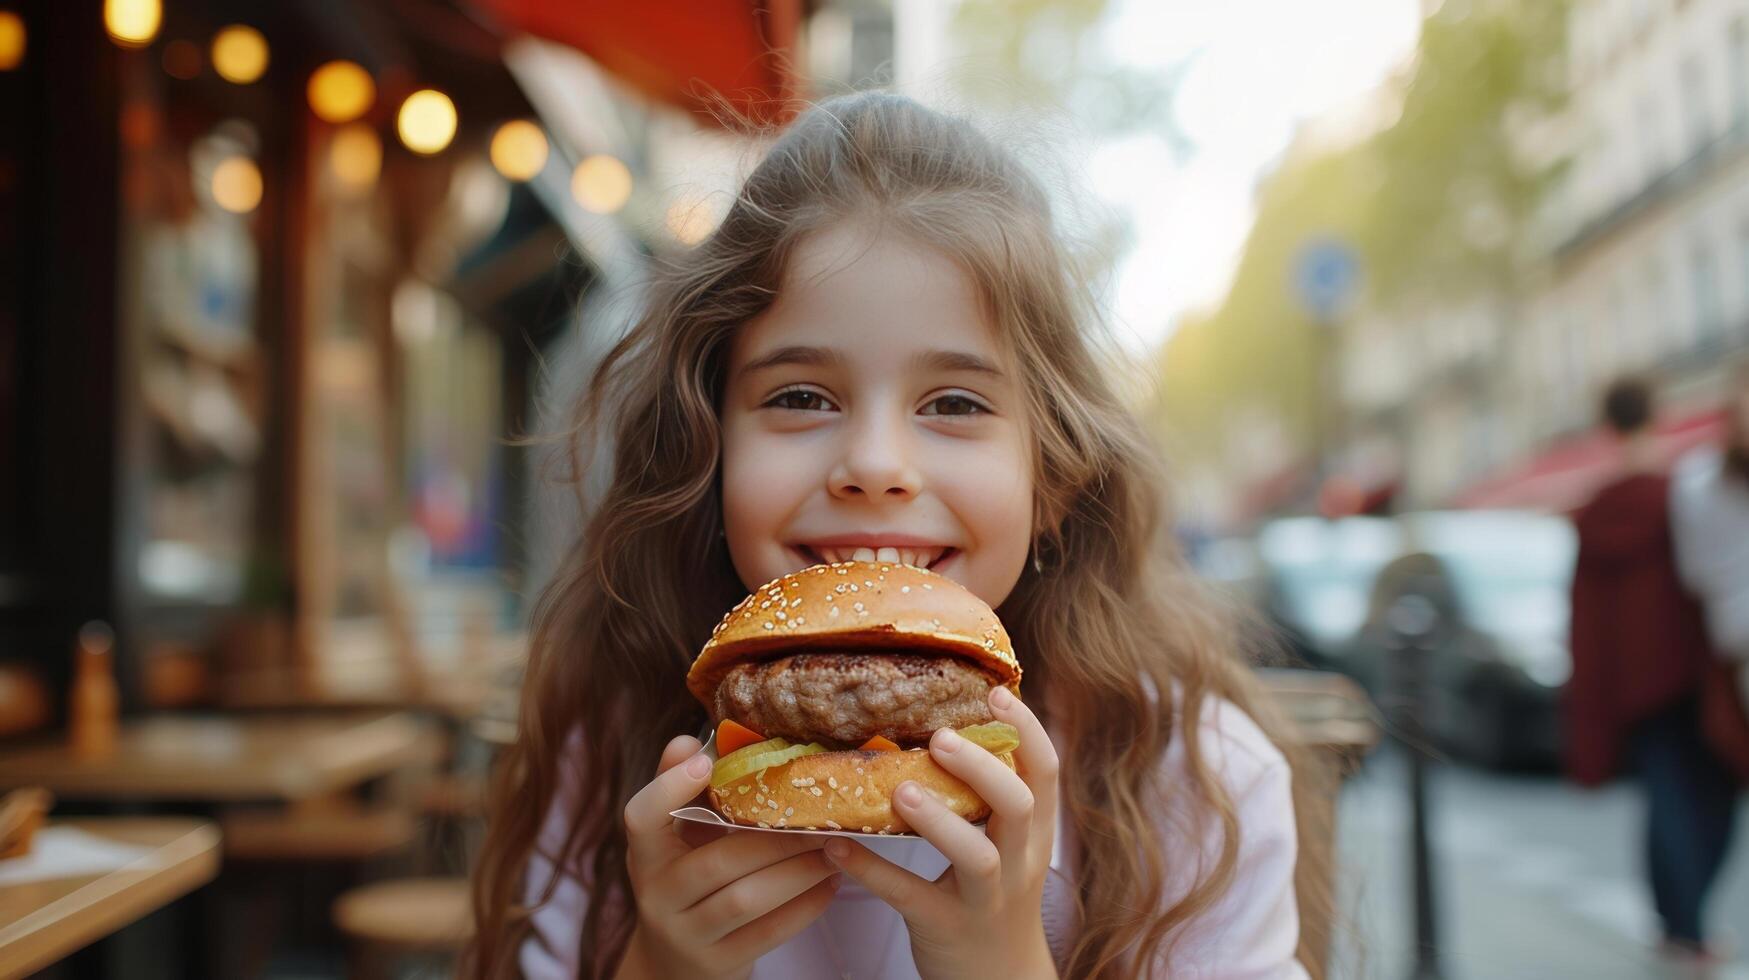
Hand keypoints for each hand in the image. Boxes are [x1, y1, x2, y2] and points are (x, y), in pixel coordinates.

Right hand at [616, 735, 840, 979]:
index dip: (669, 788)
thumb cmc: (684, 880)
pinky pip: (767, 934)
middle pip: (718, 861)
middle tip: (821, 818)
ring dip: (798, 871)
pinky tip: (829, 884)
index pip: (641, 817)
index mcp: (645, 853)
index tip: (706, 762)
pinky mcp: (718, 963)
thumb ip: (683, 790)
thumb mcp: (675, 838)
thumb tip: (691, 741)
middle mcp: (657, 895)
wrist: (674, 963)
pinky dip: (804, 907)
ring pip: (746, 900)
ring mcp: (686, 934)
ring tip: (834, 848)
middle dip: (776, 838)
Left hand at [822, 687, 1060, 979]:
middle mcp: (1019, 863)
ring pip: (978, 857)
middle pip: (1019, 806)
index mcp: (1034, 835)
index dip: (1027, 730)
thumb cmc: (995, 897)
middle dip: (983, 767)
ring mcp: (986, 900)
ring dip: (940, 820)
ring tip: (901, 789)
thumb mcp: (1010, 846)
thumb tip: (954, 726)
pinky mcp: (947, 928)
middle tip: (941, 737)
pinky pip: (911, 898)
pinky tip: (837, 847)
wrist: (999, 978)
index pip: (1045, 773)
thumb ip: (992, 798)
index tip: (995, 693)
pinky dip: (872, 872)